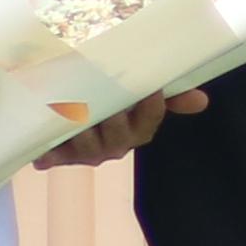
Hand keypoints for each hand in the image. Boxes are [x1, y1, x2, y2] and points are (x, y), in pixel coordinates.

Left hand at [35, 87, 205, 170]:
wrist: (66, 113)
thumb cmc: (110, 102)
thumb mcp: (139, 95)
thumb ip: (170, 96)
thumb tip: (203, 101)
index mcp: (137, 131)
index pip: (149, 119)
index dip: (150, 107)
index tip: (150, 88)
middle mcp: (113, 146)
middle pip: (117, 137)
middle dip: (112, 119)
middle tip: (105, 99)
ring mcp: (84, 153)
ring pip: (86, 146)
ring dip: (81, 132)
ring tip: (72, 111)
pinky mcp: (56, 154)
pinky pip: (52, 157)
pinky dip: (48, 154)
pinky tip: (43, 150)